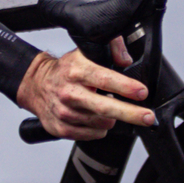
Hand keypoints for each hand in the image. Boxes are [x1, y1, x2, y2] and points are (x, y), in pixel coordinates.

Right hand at [17, 44, 153, 139]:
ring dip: (111, 118)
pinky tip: (94, 118)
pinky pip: (92, 135)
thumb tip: (126, 59)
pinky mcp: (62, 128)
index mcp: (77, 71)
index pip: (105, 79)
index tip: (142, 92)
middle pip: (105, 107)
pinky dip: (99, 129)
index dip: (126, 87)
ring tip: (105, 108)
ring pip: (102, 124)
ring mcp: (65, 112)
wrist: (35, 85)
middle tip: (148, 117)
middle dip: (131, 114)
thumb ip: (110, 47)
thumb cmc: (65, 70)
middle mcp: (70, 92)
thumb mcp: (85, 51)